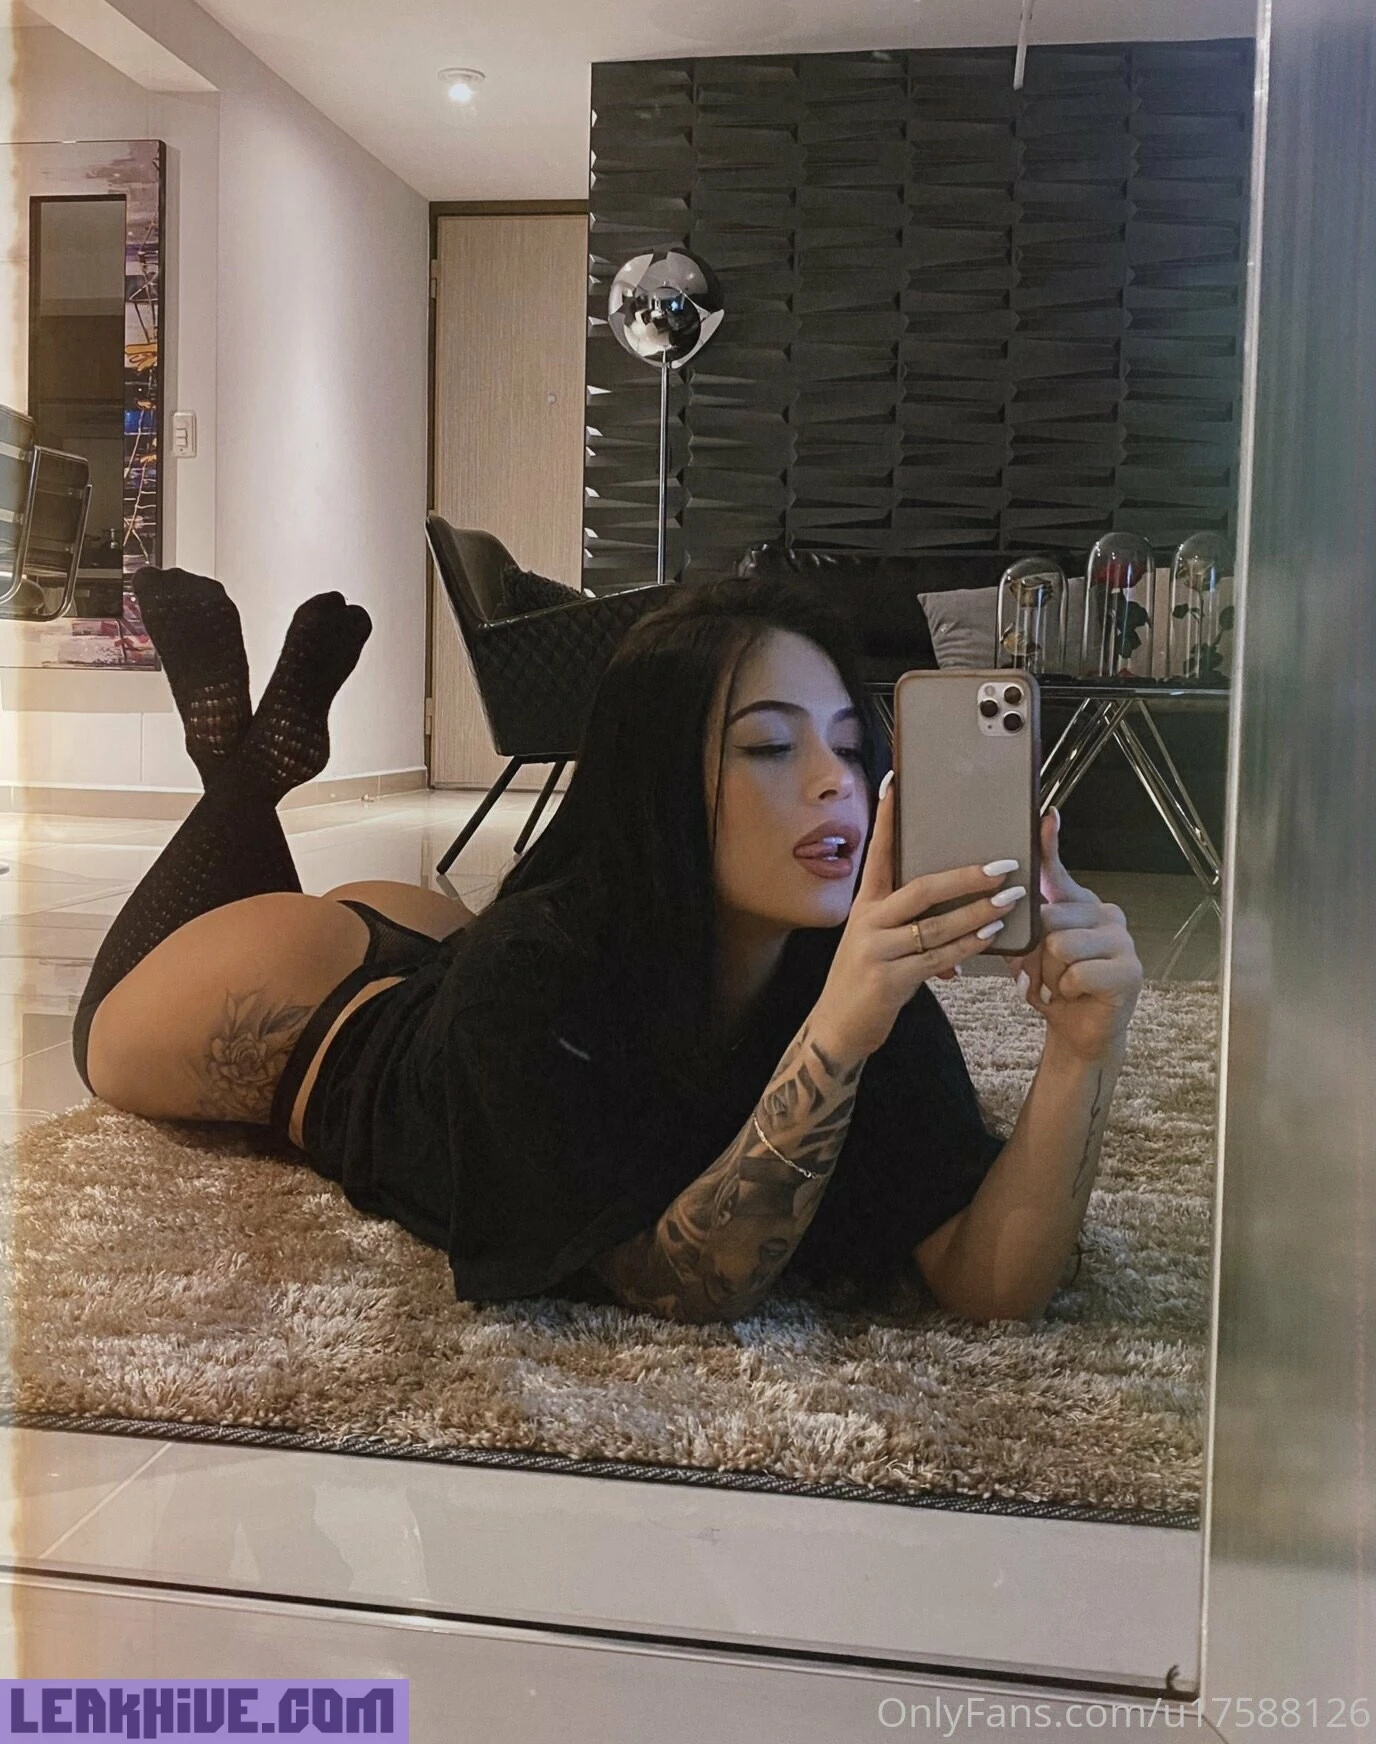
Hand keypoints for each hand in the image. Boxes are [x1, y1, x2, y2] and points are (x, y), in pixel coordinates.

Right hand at [813, 772, 1021, 1063]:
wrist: (837, 1027)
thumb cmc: (864, 978)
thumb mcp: (877, 940)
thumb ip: (910, 920)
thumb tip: (958, 910)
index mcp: (865, 904)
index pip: (879, 852)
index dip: (887, 817)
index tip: (895, 782)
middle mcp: (868, 921)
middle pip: (921, 888)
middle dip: (966, 876)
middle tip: (1004, 865)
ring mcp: (877, 950)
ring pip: (936, 924)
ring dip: (978, 911)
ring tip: (1010, 899)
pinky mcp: (890, 980)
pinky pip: (937, 958)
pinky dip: (967, 945)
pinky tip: (990, 935)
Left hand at [1006, 809, 1143, 1062]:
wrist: (1079, 1032)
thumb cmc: (1054, 988)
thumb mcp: (1031, 954)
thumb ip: (1024, 927)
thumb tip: (1006, 900)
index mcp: (1079, 905)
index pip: (1059, 872)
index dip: (1050, 844)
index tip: (1046, 816)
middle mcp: (1105, 914)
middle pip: (1049, 918)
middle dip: (1034, 954)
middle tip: (1041, 975)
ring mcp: (1122, 940)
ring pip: (1061, 945)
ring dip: (1049, 975)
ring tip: (1058, 985)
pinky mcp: (1130, 970)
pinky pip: (1078, 972)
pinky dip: (1066, 990)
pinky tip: (1075, 995)